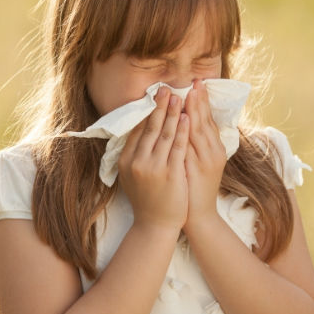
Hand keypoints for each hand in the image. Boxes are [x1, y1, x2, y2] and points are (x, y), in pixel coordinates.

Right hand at [118, 86, 189, 230]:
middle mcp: (137, 162)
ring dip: (172, 113)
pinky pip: (177, 147)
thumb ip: (132, 156)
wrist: (155, 225)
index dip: (146, 111)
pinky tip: (187, 117)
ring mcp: (153, 168)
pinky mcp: (170, 174)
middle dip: (159, 106)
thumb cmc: (146, 200)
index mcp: (126, 160)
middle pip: (149, 128)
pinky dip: (182, 130)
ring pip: (164, 134)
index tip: (153, 96)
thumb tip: (136, 133)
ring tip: (179, 96)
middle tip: (165, 88)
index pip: (136, 130)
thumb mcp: (131, 177)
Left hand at [183, 79, 226, 228]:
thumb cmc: (194, 187)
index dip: (203, 101)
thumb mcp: (197, 161)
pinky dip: (190, 132)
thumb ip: (192, 142)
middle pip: (206, 121)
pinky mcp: (198, 170)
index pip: (208, 119)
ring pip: (201, 131)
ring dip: (196, 111)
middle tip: (196, 81)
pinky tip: (186, 119)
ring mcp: (207, 161)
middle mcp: (213, 152)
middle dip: (200, 100)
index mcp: (214, 148)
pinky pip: (193, 147)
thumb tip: (184, 120)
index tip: (198, 83)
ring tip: (191, 93)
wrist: (198, 215)